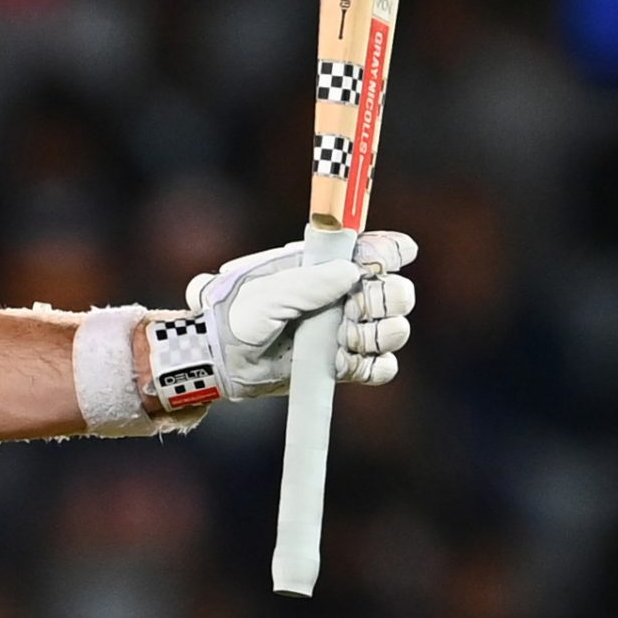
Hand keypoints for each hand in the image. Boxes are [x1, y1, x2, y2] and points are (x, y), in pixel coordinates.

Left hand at [182, 230, 415, 400]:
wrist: (220, 361)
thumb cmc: (235, 316)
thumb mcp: (265, 293)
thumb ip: (307, 283)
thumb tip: (351, 272)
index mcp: (327, 266)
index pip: (379, 250)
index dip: (390, 254)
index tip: (378, 267)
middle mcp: (344, 296)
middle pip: (398, 292)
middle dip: (384, 301)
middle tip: (353, 311)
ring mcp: (347, 331)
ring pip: (395, 330)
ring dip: (377, 336)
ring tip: (342, 341)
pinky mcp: (345, 365)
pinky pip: (382, 367)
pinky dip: (374, 366)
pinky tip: (345, 362)